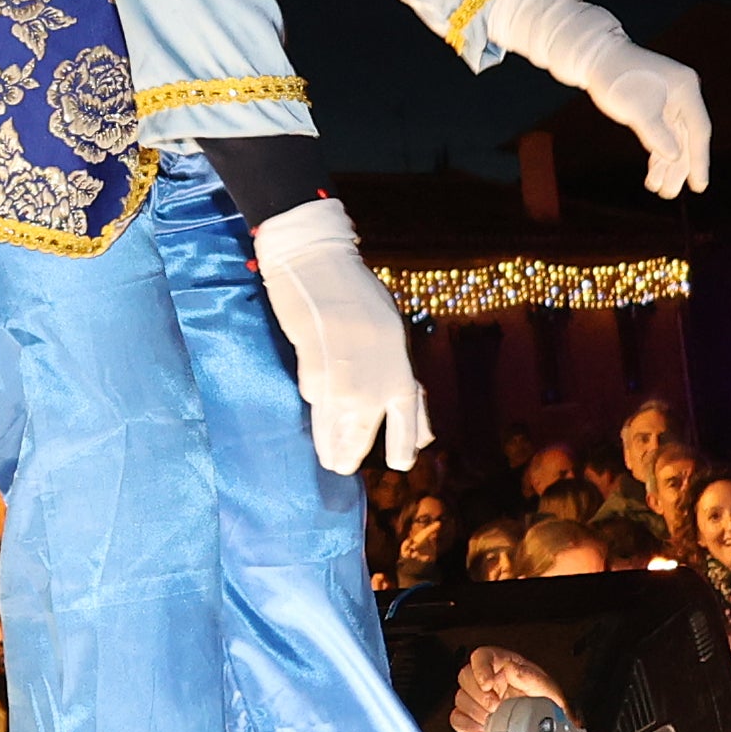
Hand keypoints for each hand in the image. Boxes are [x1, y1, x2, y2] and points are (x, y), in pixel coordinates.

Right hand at [251, 200, 432, 473]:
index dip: (403, 442)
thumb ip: (401, 379)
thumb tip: (420, 428)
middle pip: (362, 429)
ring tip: (328, 457)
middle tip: (343, 467)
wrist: (319, 264)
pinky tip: (315, 402)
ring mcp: (341, 374)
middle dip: (351, 451)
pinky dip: (316, 399)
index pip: (407, 417)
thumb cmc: (359, 298)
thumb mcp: (391, 336)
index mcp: (399, 365)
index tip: (401, 463)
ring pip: (335, 421)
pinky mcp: (310, 366)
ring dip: (330, 441)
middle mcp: (373, 377)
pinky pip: (314, 393)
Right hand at [452, 647, 565, 731]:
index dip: (480, 668)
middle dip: (479, 694)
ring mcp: (477, 698)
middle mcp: (489, 679)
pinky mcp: (471, 717)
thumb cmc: (547, 705)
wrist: (545, 731)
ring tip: (495, 719)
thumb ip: (530, 677)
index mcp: (505, 664)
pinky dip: (468, 725)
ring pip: (460, 698)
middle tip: (496, 706)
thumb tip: (511, 669)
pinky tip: (484, 728)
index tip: (488, 684)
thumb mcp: (547, 689)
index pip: (482, 656)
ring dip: (476, 711)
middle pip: (465, 676)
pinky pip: (457, 718)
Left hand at [485, 0, 713, 198]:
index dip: (699, 160)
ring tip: (660, 190)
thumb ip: (657, 134)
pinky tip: (653, 174)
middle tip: (671, 193)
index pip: (699, 130)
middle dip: (679, 168)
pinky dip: (657, 154)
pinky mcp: (656, 106)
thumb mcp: (637, 109)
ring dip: (666, 165)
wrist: (594, 56)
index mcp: (686, 89)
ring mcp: (670, 101)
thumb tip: (676, 158)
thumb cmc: (617, 77)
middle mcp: (683, 95)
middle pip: (686, 139)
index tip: (699, 186)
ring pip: (674, 140)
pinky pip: (662, 135)